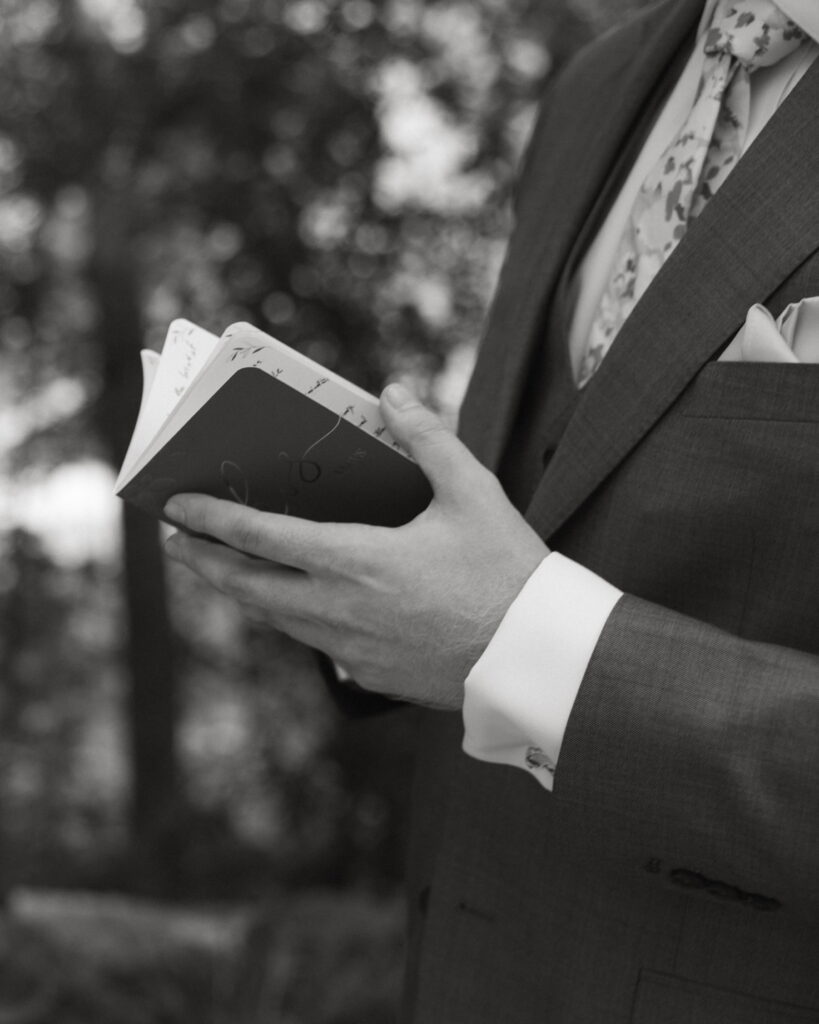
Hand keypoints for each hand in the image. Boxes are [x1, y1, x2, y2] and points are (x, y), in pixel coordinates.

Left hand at [163, 383, 548, 709]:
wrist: (534, 657)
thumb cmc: (508, 572)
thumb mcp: (474, 493)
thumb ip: (428, 438)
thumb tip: (392, 394)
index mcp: (358, 559)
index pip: (261, 537)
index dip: (212, 520)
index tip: (175, 509)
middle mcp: (340, 609)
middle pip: (248, 587)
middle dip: (204, 563)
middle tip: (178, 543)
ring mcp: (351, 650)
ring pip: (275, 620)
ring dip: (242, 593)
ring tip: (225, 570)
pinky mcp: (369, 675)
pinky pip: (313, 644)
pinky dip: (289, 619)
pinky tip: (297, 606)